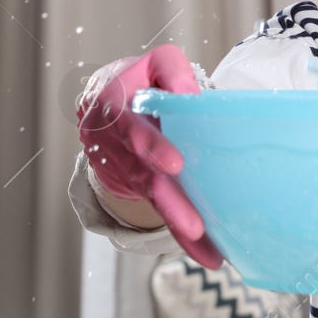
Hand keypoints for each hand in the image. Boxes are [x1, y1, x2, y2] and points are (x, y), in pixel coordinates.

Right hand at [77, 44, 223, 267]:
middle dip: (171, 204)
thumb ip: (172, 71)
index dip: (152, 147)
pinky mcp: (140, 187)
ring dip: (181, 228)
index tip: (175, 165)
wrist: (106, 103)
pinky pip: (160, 211)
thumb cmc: (140, 80)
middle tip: (196, 227)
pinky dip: (182, 233)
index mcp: (116, 112)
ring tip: (210, 255)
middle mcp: (116, 148)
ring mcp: (126, 171)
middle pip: (144, 179)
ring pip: (153, 203)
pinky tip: (208, 255)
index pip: (133, 130)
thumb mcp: (155, 62)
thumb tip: (190, 95)